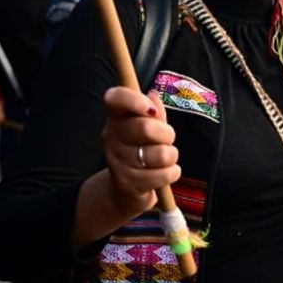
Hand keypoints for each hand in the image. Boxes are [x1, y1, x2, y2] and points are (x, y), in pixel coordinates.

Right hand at [102, 87, 180, 217]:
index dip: (135, 101)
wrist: (127, 187)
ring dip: (171, 156)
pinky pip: (163, 174)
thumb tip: (154, 95)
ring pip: (160, 154)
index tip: (150, 110)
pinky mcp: (127, 182)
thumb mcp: (149, 126)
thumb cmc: (141, 149)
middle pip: (145, 128)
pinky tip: (166, 172)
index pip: (115, 99)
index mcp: (115, 116)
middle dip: (167, 134)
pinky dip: (172, 173)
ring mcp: (116, 160)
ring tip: (165, 158)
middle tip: (167, 139)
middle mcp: (110, 136)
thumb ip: (154, 112)